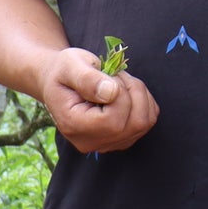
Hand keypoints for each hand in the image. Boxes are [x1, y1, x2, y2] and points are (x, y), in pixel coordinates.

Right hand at [39, 47, 158, 153]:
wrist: (59, 81)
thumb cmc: (63, 71)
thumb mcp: (70, 65)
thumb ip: (87, 79)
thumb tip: (111, 93)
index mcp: (73, 125)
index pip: (113, 121)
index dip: (120, 94)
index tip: (108, 77)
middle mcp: (91, 142)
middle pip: (135, 123)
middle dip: (133, 91)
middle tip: (115, 76)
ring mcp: (107, 143)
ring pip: (145, 122)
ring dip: (140, 94)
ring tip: (119, 82)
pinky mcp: (121, 138)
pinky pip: (148, 120)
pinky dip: (144, 101)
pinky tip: (125, 92)